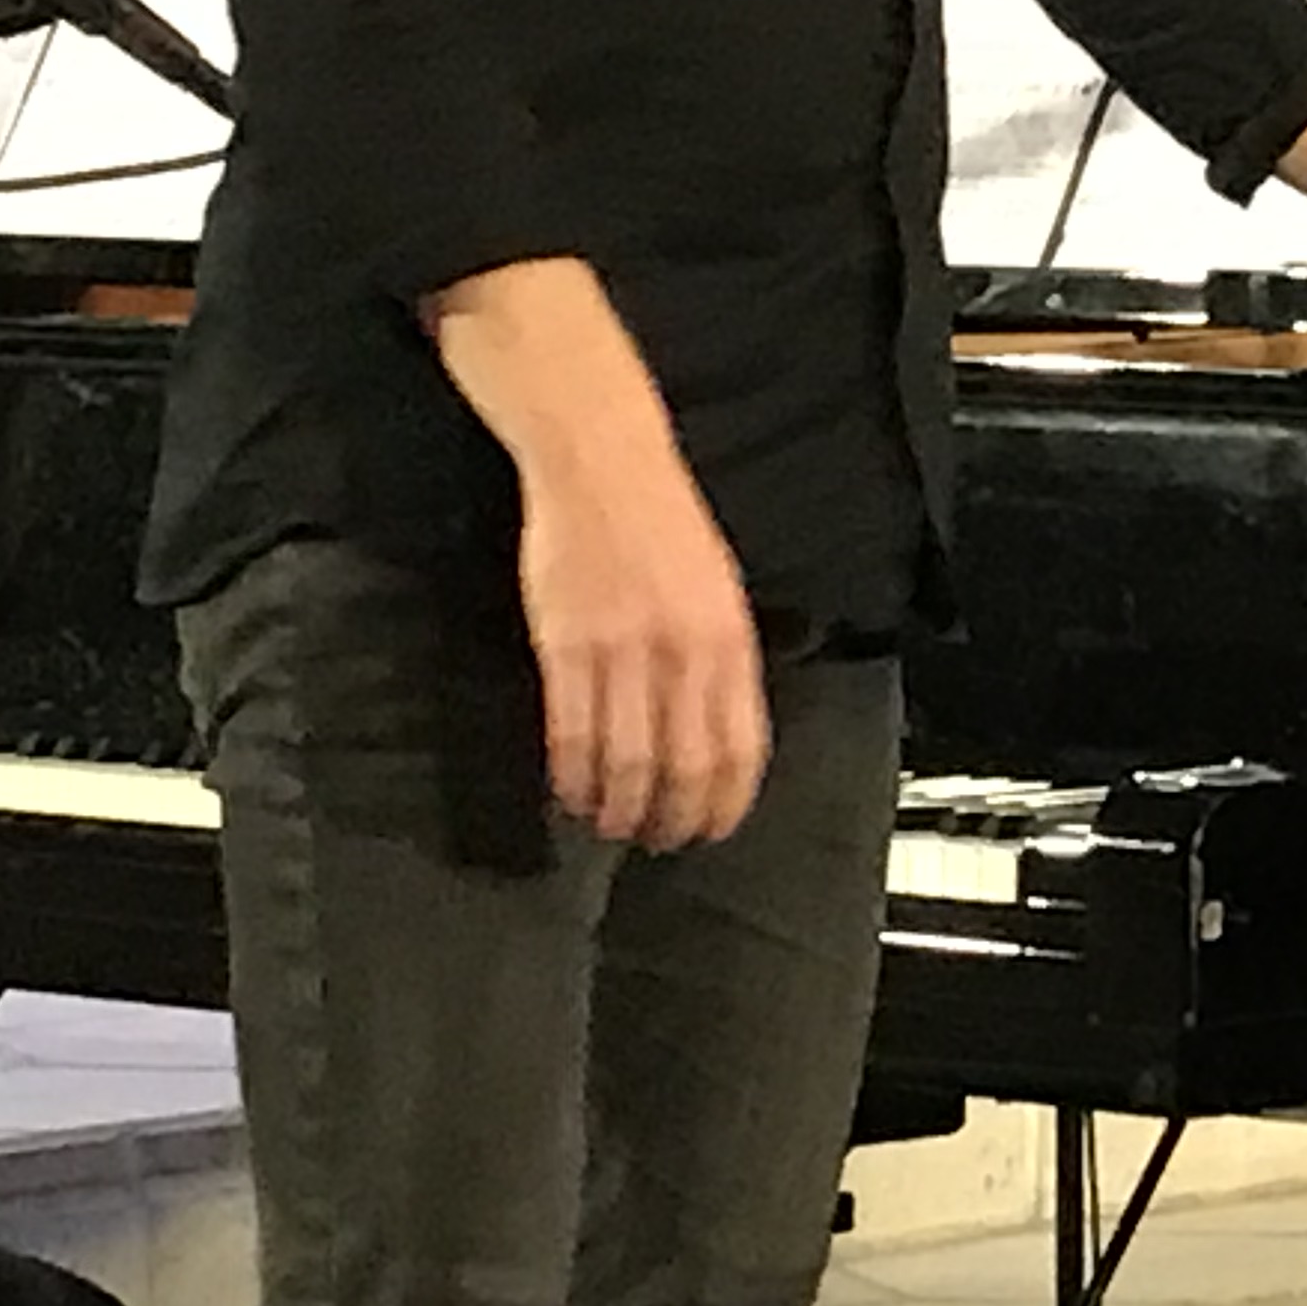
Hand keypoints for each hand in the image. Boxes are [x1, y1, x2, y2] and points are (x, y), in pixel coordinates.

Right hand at [514, 451, 772, 849]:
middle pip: (682, 769)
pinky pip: (571, 733)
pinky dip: (571, 775)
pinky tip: (571, 789)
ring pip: (625, 763)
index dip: (725, 804)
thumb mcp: (719, 590)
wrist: (604, 465)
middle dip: (670, 820)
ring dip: (617, 809)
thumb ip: (723, 662)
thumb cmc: (661, 523)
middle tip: (656, 840)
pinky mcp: (566, 645)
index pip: (740, 749)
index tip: (712, 829)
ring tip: (609, 822)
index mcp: (730, 641)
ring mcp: (623, 650)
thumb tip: (722, 736)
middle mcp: (683, 652)